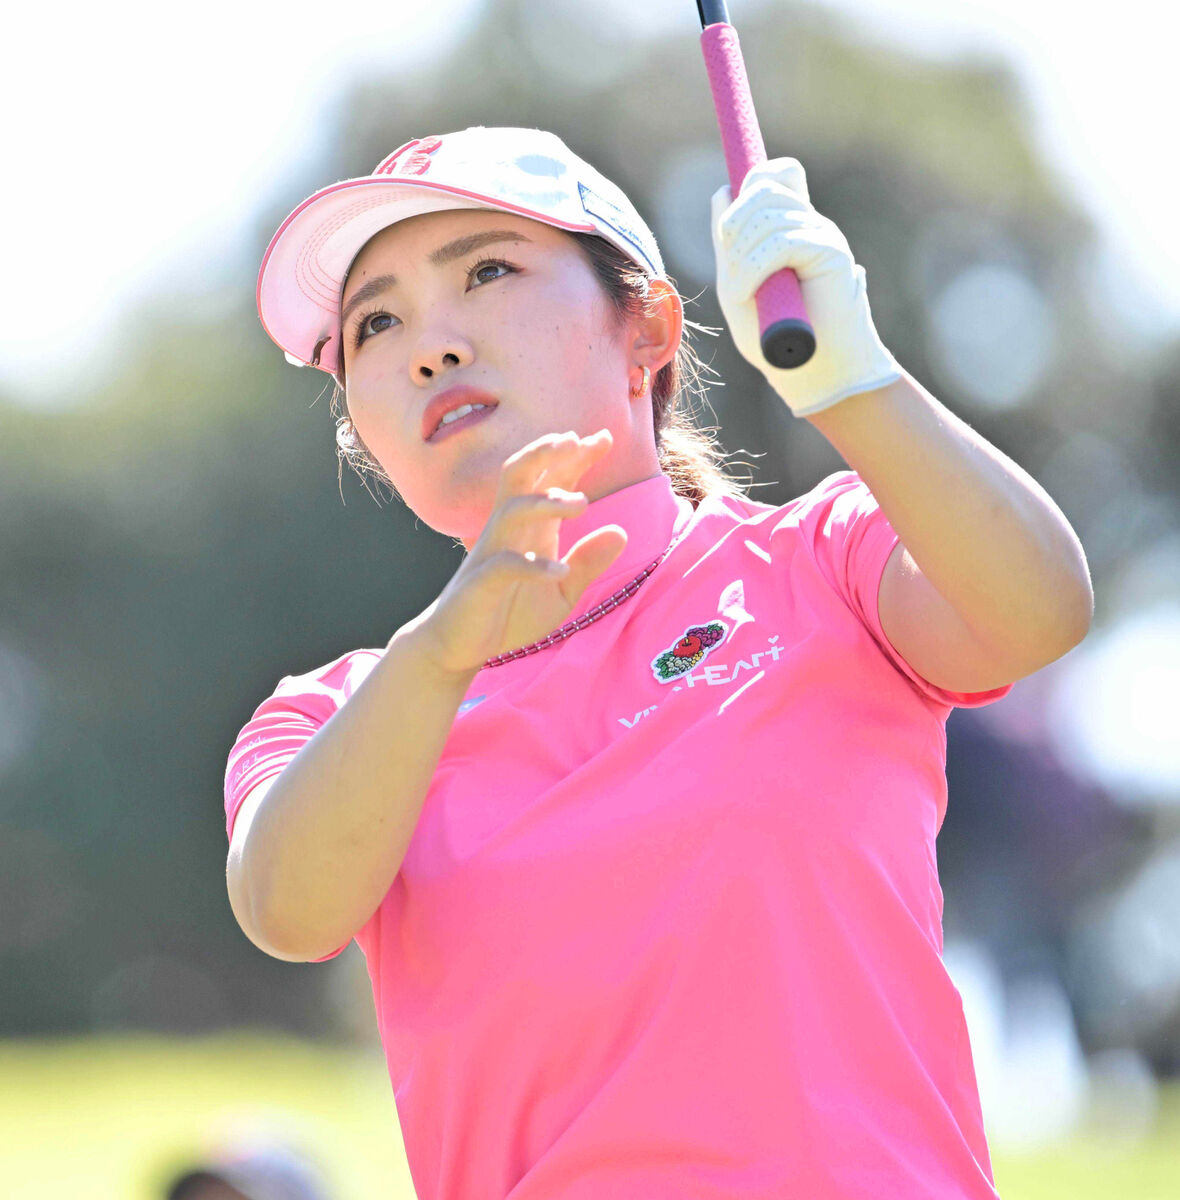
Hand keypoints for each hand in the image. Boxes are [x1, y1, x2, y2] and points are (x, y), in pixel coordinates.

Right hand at [408, 429, 627, 676]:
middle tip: (575, 440)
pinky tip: (560, 570)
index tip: (605, 437)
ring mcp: (492, 552)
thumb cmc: (508, 613)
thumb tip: (621, 532)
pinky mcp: (481, 582)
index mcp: (530, 527)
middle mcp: (509, 530)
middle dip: (545, 453)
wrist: (459, 647)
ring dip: (546, 501)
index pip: (551, 480)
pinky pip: (505, 564)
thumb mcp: (562, 592)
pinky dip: (534, 565)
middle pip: (520, 475)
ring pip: (513, 509)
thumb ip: (588, 563)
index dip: (576, 456)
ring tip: (582, 503)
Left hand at [710, 157, 901, 417]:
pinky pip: (783, 242)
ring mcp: (822, 235)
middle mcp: (807, 223)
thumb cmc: (772, 336)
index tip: (728, 235)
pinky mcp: (831, 252)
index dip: (744, 190)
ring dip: (742, 256)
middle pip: (763, 186)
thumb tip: (723, 192)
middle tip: (729, 268)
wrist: (814, 372)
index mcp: (788, 226)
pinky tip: (747, 295)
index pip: (770, 175)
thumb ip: (730, 243)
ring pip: (769, 214)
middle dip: (735, 223)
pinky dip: (755, 268)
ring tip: (739, 294)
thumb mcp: (736, 284)